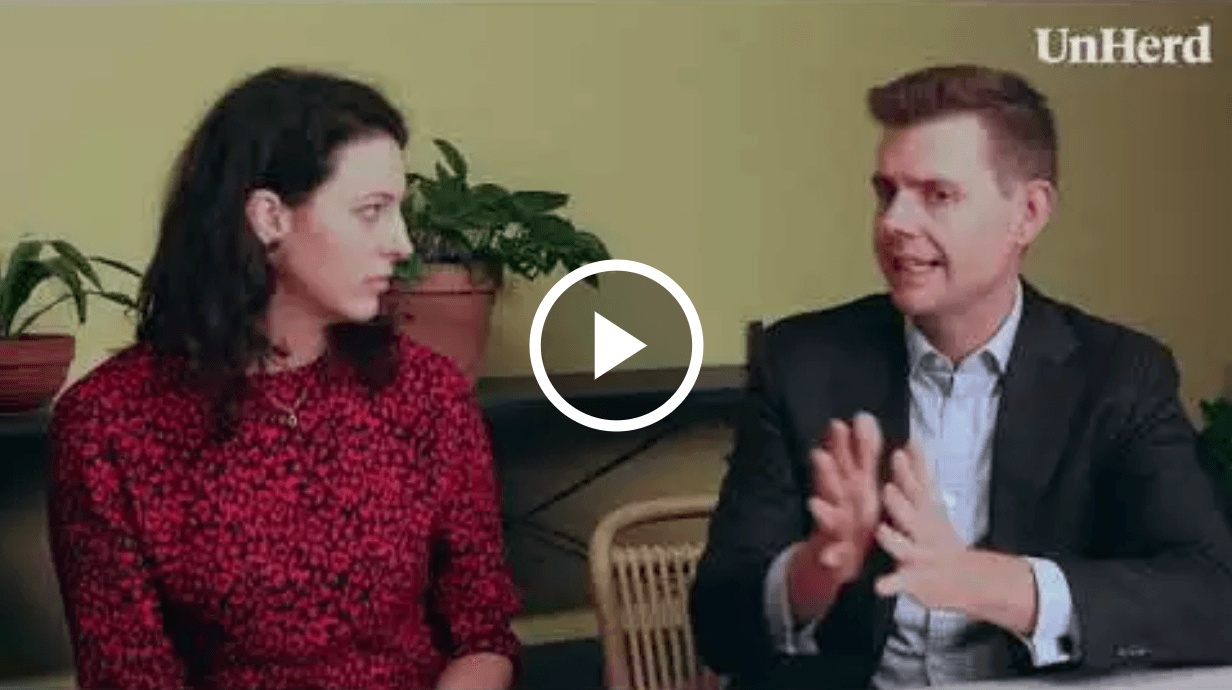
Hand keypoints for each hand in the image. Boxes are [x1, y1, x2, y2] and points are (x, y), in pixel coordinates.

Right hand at [789, 412, 882, 618]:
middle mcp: (839, 506)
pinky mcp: (835, 557)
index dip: (843, 445)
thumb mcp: (858, 484)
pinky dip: (830, 556)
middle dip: (827, 471)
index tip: (842, 423)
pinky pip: (833, 557)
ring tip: (814, 505)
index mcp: (851, 489)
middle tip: (820, 455)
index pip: (847, 463)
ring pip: (830, 518)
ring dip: (822, 512)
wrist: (830, 562)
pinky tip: (829, 556)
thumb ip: (863, 452)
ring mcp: (835, 531)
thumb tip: (865, 415)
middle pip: (833, 486)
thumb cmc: (849, 517)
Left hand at [873, 443, 967, 609]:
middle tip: (888, 488)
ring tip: (881, 531)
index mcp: (924, 512)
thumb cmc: (938, 535)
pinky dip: (890, 584)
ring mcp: (919, 556)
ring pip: (904, 548)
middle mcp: (923, 532)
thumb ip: (920, 473)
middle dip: (899, 502)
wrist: (966, 579)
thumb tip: (913, 440)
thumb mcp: (932, 503)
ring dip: (893, 540)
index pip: (917, 488)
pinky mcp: (913, 580)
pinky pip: (899, 582)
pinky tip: (878, 587)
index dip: (908, 471)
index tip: (901, 452)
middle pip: (911, 515)